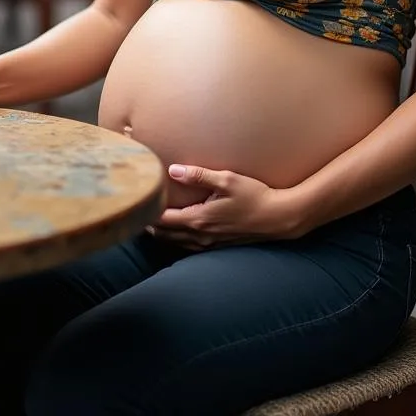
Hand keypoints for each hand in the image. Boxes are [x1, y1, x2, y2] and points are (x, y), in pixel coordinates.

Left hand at [149, 165, 307, 249]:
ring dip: (162, 232)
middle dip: (149, 223)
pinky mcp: (218, 245)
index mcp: (199, 219)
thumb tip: (173, 170)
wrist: (279, 218)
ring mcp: (209, 243)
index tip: (136, 200)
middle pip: (165, 234)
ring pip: (176, 242)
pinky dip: (176, 238)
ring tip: (149, 219)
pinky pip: (189, 245)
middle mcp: (201, 235)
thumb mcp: (227, 179)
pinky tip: (176, 229)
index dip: (147, 211)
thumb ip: (198, 175)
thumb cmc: (254, 196)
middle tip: (137, 209)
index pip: (163, 220)